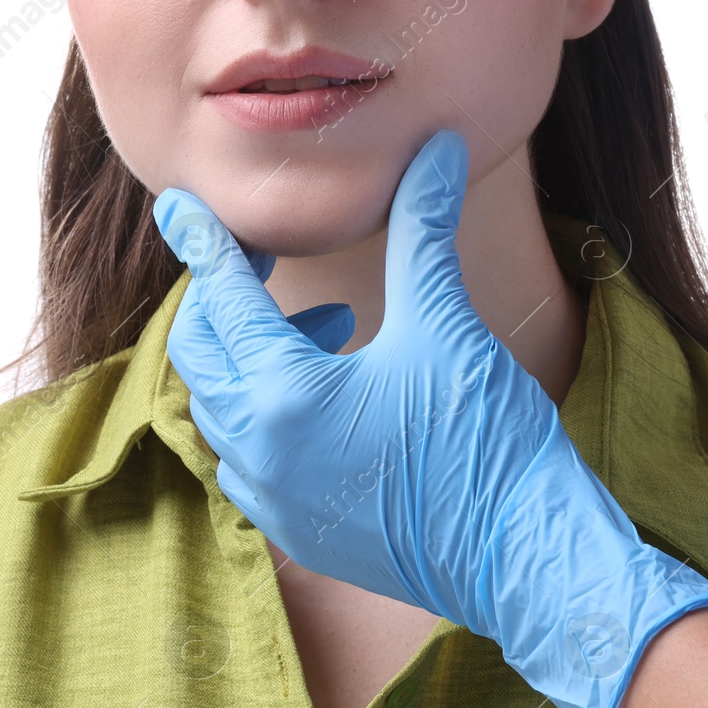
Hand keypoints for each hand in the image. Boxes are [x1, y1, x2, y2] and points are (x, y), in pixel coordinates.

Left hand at [154, 130, 707, 707]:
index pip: (222, 296)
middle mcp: (260, 454)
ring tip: (330, 321)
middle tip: (269, 260)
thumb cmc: (488, 441)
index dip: (203, 240)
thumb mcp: (447, 323)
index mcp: (283, 396)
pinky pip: (248, 456)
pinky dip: (266, 407)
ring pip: (222, 406)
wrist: (530, 558)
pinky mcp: (301, 532)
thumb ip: (423, 229)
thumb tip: (438, 149)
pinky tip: (332, 388)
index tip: (177, 204)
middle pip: (202, 352)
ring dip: (252, 352)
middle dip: (227, 296)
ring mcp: (276, 501)